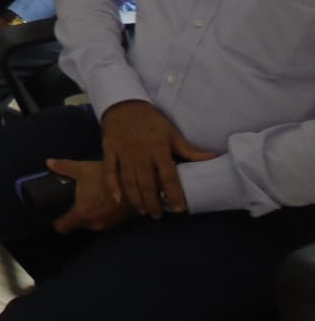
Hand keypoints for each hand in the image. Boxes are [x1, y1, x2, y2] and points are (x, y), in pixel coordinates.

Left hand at [48, 158, 135, 233]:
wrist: (139, 185)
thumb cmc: (107, 177)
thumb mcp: (83, 169)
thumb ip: (63, 167)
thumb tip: (48, 162)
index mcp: (81, 213)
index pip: (61, 228)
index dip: (55, 222)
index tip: (54, 214)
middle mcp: (93, 224)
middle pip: (76, 225)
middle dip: (73, 215)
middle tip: (72, 201)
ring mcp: (106, 226)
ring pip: (90, 224)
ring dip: (88, 215)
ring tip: (88, 200)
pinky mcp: (117, 224)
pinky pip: (102, 222)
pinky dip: (100, 215)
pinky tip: (101, 202)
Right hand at [100, 100, 216, 216]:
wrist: (124, 104)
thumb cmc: (151, 120)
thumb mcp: (171, 133)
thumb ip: (189, 150)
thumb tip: (212, 158)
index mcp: (159, 148)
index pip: (168, 176)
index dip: (174, 194)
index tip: (179, 209)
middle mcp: (141, 152)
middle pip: (147, 183)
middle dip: (153, 202)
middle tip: (158, 216)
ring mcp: (123, 152)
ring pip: (129, 180)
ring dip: (136, 199)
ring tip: (143, 211)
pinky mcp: (109, 150)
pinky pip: (109, 171)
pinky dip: (112, 186)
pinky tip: (118, 199)